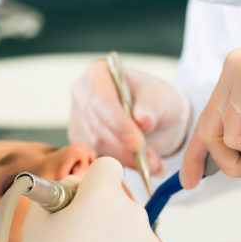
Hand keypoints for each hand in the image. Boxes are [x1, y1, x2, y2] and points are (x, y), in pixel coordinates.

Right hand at [17, 157, 162, 241]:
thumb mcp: (37, 223)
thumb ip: (59, 191)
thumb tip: (76, 184)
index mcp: (103, 196)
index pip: (107, 167)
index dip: (92, 181)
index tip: (80, 200)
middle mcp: (132, 213)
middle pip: (119, 200)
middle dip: (101, 213)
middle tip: (77, 240)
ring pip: (130, 228)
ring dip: (114, 239)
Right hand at [69, 60, 190, 174]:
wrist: (153, 116)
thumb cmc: (155, 99)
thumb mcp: (161, 98)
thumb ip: (152, 107)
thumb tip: (142, 120)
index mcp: (98, 74)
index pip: (101, 101)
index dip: (118, 124)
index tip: (138, 143)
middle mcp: (82, 94)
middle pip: (97, 127)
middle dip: (125, 148)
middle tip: (151, 161)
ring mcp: (78, 118)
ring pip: (97, 146)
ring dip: (127, 160)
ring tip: (154, 165)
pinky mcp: (81, 140)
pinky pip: (97, 158)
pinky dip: (121, 166)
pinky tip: (143, 168)